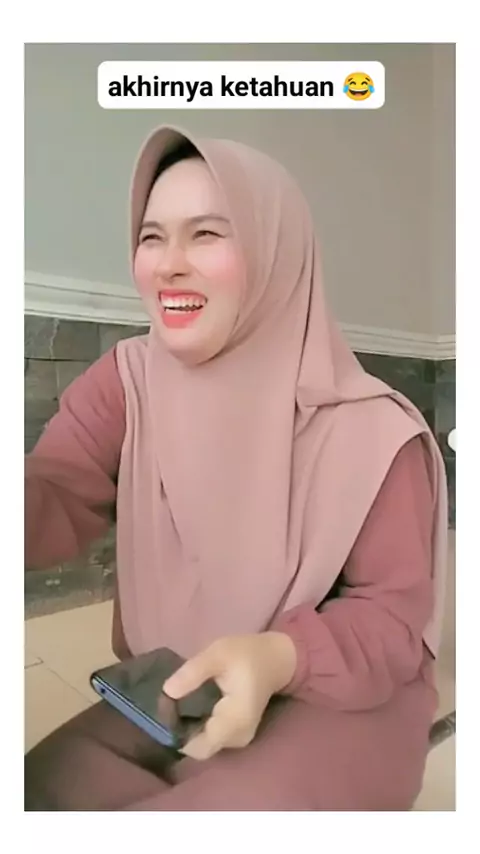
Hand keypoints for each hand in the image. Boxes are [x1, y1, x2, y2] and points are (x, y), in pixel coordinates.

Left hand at [163, 632, 296, 760]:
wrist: (275, 659)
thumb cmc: (246, 654)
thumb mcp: (217, 654)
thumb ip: (193, 672)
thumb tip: (167, 692)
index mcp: (235, 720)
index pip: (199, 747)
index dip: (178, 735)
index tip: (164, 713)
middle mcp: (239, 736)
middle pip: (200, 748)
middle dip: (180, 731)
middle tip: (167, 706)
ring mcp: (240, 738)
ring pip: (205, 745)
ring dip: (189, 730)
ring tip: (177, 705)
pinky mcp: (238, 734)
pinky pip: (212, 738)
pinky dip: (199, 727)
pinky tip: (192, 708)